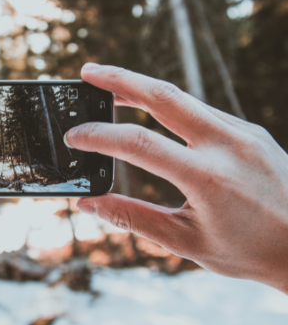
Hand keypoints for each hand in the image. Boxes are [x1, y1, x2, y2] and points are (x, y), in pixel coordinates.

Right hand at [65, 63, 287, 293]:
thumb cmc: (248, 251)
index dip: (101, 136)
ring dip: (142, 89)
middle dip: (120, 79)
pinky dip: (169, 106)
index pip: (140, 144)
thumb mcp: (186, 242)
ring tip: (111, 88)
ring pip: (183, 97)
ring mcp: (242, 132)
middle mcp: (227, 144)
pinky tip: (152, 112)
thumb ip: (133, 218)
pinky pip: (201, 110)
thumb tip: (89, 203)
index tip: (75, 136)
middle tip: (87, 73)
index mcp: (208, 178)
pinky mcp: (249, 130)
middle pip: (164, 95)